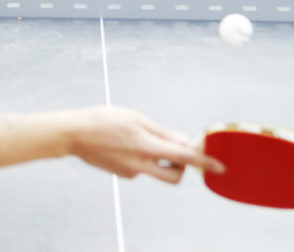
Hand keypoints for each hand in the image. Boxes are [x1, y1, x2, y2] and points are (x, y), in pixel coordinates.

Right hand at [66, 106, 223, 181]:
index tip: (218, 167)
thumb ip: (162, 132)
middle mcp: (140, 164)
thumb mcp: (136, 118)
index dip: (204, 163)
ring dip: (159, 160)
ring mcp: (131, 172)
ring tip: (140, 139)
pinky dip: (141, 158)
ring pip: (156, 171)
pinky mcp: (122, 174)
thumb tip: (183, 142)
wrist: (74, 134)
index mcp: (146, 146)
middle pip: (174, 176)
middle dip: (181, 168)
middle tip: (174, 151)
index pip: (184, 158)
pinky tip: (124, 144)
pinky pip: (141, 168)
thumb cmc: (104, 120)